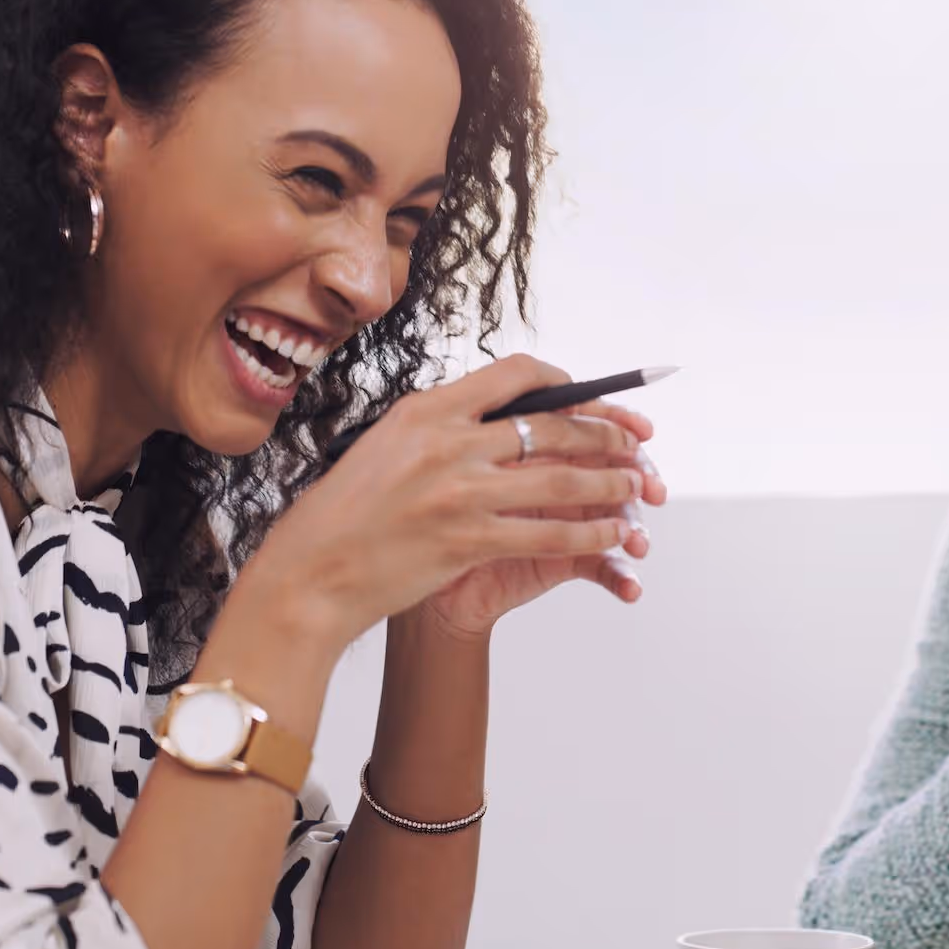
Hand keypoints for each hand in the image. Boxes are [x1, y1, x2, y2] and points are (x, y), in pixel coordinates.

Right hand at [237, 356, 643, 652]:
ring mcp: (460, 492)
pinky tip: (611, 535)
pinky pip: (550, 533)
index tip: (586, 395)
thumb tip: (490, 417)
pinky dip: (590, 533)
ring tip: (637, 484)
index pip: (514, 375)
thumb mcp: (384, 444)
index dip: (564, 382)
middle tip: (633, 439)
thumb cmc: (343, 515)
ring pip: (562, 479)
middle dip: (604, 431)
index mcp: (426, 410)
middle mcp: (447, 442)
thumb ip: (438, 427)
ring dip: (610, 481)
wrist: (311, 573)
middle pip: (551, 423)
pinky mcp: (469, 541)